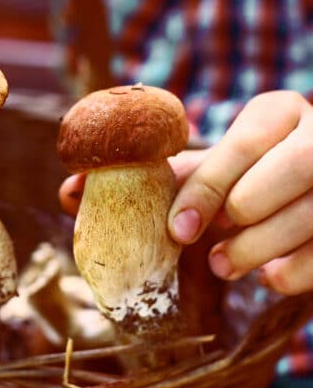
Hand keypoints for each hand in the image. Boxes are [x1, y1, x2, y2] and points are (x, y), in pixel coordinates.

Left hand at [168, 91, 312, 294]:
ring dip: (259, 249)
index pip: (243, 145)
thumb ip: (169, 178)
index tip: (178, 230)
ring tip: (222, 265)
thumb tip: (95, 191)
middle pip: (296, 167)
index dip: (207, 191)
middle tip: (210, 243)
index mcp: (277, 112)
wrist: (286, 191)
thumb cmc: (236, 179)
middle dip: (244, 212)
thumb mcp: (208, 168)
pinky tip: (266, 275)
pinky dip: (294, 272)